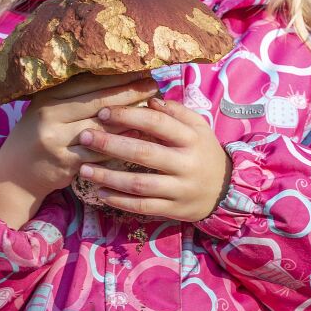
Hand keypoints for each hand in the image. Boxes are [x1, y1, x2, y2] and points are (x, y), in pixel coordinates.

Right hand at [0, 73, 158, 227]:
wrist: (17, 171)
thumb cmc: (43, 133)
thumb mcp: (51, 108)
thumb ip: (77, 96)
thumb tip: (119, 78)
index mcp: (48, 96)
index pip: (88, 82)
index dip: (118, 76)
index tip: (142, 70)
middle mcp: (50, 115)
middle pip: (99, 102)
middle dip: (130, 93)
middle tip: (155, 86)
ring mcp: (57, 140)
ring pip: (103, 127)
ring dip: (131, 119)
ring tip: (154, 111)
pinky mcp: (66, 162)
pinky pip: (101, 153)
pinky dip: (122, 144)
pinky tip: (140, 138)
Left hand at [76, 97, 231, 221]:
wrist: (226, 191)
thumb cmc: (204, 153)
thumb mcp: (199, 128)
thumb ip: (177, 112)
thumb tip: (150, 100)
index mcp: (192, 139)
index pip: (157, 124)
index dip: (129, 117)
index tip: (103, 112)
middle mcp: (187, 164)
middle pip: (144, 153)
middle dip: (110, 144)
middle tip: (83, 137)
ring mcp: (180, 189)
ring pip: (140, 184)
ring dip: (109, 176)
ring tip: (84, 169)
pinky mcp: (175, 209)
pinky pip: (143, 206)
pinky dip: (120, 201)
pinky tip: (101, 193)